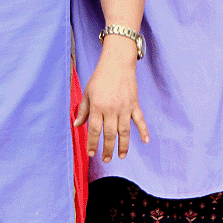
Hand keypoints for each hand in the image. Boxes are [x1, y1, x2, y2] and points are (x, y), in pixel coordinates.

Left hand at [76, 41, 149, 160]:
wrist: (117, 62)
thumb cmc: (100, 77)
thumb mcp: (87, 93)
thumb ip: (83, 110)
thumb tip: (77, 125)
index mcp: (98, 107)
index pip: (95, 130)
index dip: (92, 143)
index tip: (91, 154)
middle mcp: (111, 109)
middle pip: (109, 134)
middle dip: (107, 149)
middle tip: (105, 160)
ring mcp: (125, 108)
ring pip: (124, 131)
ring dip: (123, 146)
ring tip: (121, 156)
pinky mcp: (134, 104)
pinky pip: (140, 120)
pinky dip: (144, 131)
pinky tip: (145, 141)